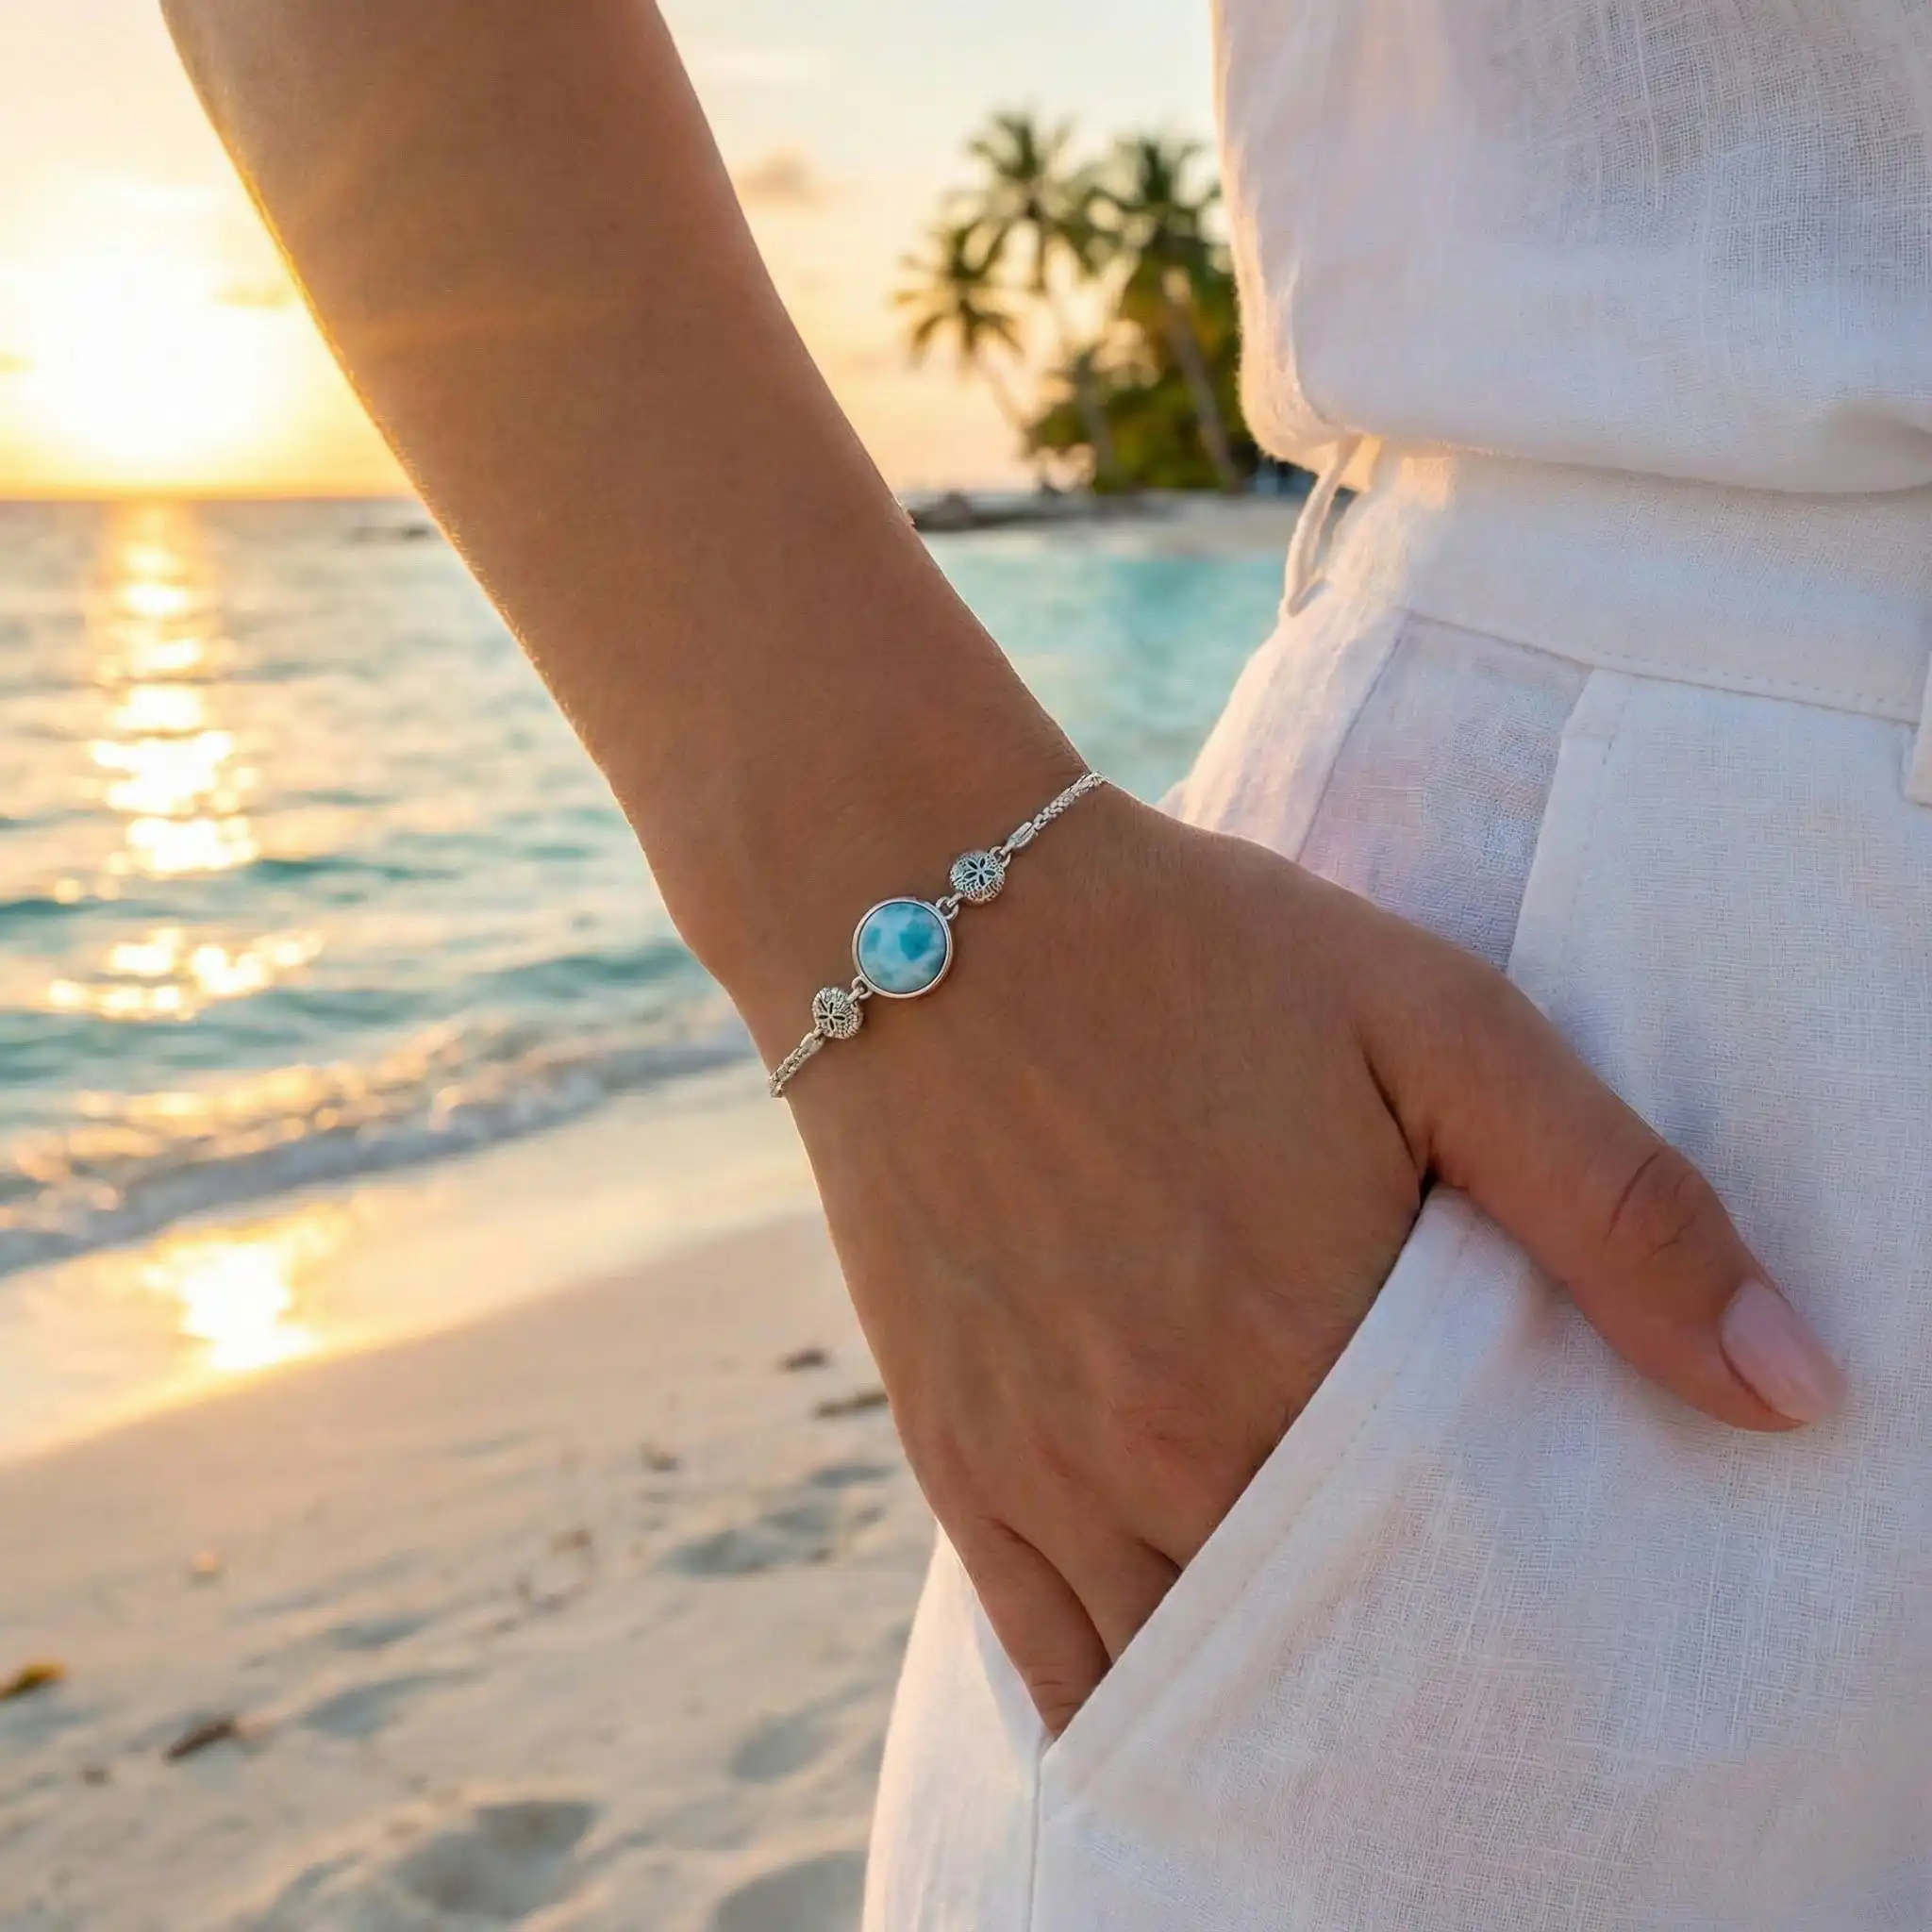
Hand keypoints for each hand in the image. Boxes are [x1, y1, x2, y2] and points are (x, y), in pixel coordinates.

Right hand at [785, 787, 1844, 1732]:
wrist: (925, 913)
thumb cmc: (1198, 952)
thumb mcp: (1438, 1023)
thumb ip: (1619, 1203)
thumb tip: (1795, 1389)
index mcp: (1312, 1349)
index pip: (1473, 1571)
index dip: (1536, 1602)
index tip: (1569, 1596)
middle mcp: (1174, 1446)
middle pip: (1339, 1645)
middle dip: (1417, 1663)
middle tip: (1470, 1647)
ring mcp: (1051, 1469)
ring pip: (1200, 1675)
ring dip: (1286, 1706)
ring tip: (1348, 1696)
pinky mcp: (960, 1458)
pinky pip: (1055, 1658)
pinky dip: (1134, 1707)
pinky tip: (1194, 1711)